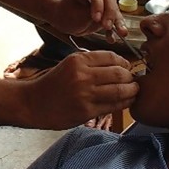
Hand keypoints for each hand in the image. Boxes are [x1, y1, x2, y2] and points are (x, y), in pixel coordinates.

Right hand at [21, 50, 138, 128]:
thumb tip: (119, 65)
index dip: (124, 63)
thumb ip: (92, 63)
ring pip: (120, 90)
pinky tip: (126, 102)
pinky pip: (113, 106)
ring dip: (132, 91)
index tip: (127, 67)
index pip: (111, 57)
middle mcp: (83, 75)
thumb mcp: (69, 64)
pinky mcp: (86, 111)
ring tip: (134, 91)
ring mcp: (85, 94)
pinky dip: (124, 103)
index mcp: (78, 60)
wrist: (34, 103)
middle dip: (131, 77)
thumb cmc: (53, 83)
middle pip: (119, 73)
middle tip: (133, 81)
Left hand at [49, 0, 124, 36]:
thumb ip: (87, 15)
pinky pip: (115, 18)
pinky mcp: (109, 9)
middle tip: (107, 26)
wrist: (65, 18)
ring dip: (118, 21)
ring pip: (115, 8)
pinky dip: (115, 28)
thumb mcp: (72, 14)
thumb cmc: (66, 14)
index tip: (96, 18)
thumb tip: (101, 19)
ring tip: (121, 33)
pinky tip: (112, 39)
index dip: (98, 4)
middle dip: (110, 13)